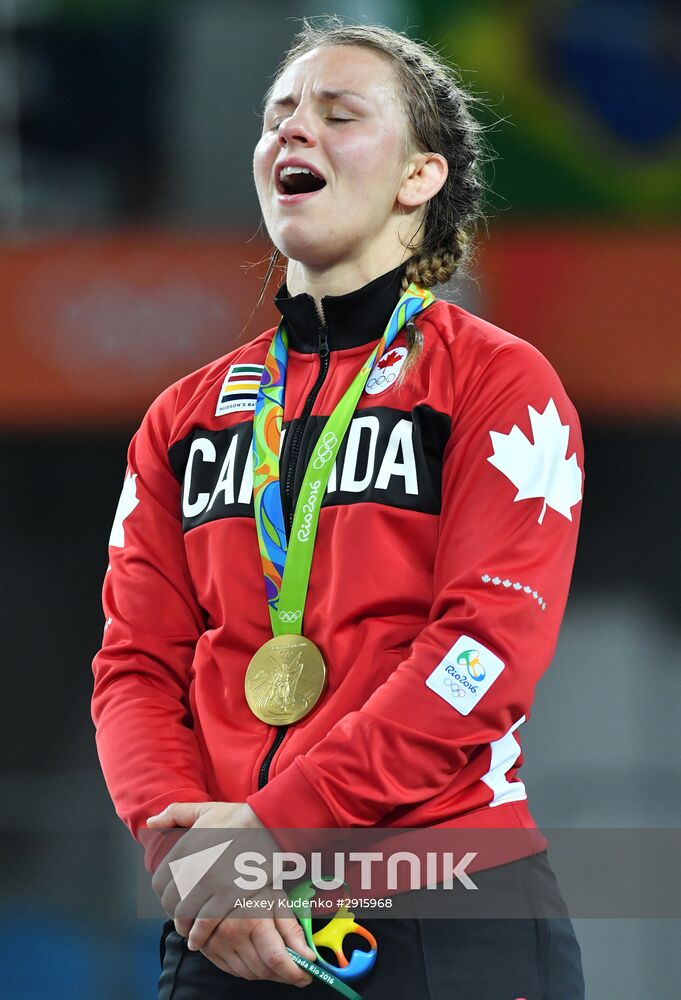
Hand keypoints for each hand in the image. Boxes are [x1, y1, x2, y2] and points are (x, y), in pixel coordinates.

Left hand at [146, 801, 315, 985]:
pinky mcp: (228, 895)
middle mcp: (191, 867)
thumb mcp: (203, 810)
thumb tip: (151, 822)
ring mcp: (209, 883)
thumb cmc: (238, 817)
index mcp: (183, 849)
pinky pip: (205, 923)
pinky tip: (198, 941)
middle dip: (174, 913)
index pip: (160, 883)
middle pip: (170, 902)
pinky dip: (199, 936)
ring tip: (189, 933)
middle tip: (183, 918)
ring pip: (184, 916)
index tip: (174, 900)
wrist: (268, 824)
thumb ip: (175, 814)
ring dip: (184, 928)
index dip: (165, 895)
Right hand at [187, 884, 315, 985]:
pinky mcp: (208, 949)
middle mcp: (233, 934)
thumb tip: (308, 957)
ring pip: (249, 974)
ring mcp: (218, 943)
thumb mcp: (276, 898)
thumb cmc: (250, 883)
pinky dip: (250, 969)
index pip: (276, 959)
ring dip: (267, 973)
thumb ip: (292, 930)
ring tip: (276, 958)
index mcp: (253, 918)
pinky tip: (258, 954)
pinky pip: (234, 971)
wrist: (215, 873)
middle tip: (296, 967)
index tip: (306, 977)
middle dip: (283, 974)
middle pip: (263, 971)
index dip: (294, 973)